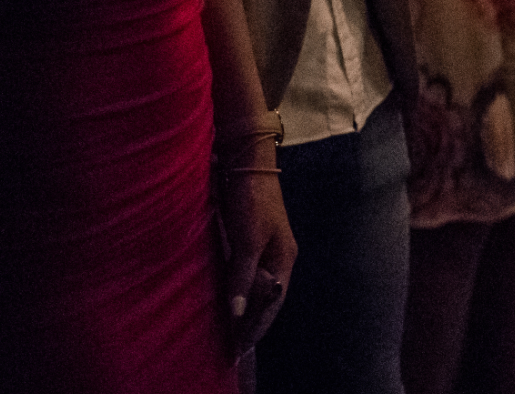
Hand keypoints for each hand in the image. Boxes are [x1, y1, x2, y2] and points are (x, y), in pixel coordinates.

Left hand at [218, 169, 296, 355]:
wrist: (249, 164)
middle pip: (268, 298)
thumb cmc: (252, 201)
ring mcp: (267, 248)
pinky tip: (230, 298)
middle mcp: (279, 257)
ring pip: (257, 286)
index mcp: (284, 259)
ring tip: (230, 329)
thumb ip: (243, 276)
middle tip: (232, 346)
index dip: (257, 326)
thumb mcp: (247, 241)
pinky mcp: (252, 240)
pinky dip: (240, 291)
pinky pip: (247, 275)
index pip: (272, 303)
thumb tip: (239, 312)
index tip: (240, 349)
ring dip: (246, 307)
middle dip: (253, 322)